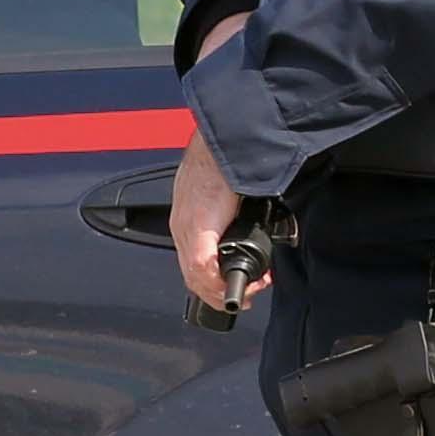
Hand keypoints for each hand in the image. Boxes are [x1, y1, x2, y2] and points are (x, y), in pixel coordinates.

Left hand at [171, 136, 247, 313]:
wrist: (222, 141)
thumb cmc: (221, 162)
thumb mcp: (219, 195)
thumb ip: (224, 213)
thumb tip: (243, 224)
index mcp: (187, 221)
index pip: (192, 266)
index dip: (213, 285)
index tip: (236, 289)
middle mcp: (181, 228)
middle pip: (193, 278)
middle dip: (221, 294)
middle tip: (248, 294)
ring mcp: (186, 229)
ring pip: (196, 278)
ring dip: (224, 291)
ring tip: (252, 287)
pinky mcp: (197, 227)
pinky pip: (201, 267)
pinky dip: (219, 281)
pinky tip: (240, 282)